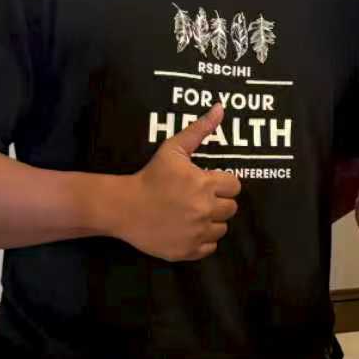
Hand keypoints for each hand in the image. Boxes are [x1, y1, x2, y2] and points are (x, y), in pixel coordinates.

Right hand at [121, 103, 240, 260]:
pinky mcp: (188, 251)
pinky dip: (202, 240)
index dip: (222, 184)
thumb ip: (199, 129)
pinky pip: (209, 248)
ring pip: (222, 229)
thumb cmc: (151, 176)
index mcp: (205, 185)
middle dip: (218, 203)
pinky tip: (188, 229)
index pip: (235, 187)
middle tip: (198, 199)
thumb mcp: (173, 149)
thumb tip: (220, 107)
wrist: (123, 207)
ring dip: (212, 222)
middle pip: (231, 209)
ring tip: (192, 214)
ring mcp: (197, 233)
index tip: (207, 184)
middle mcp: (205, 210)